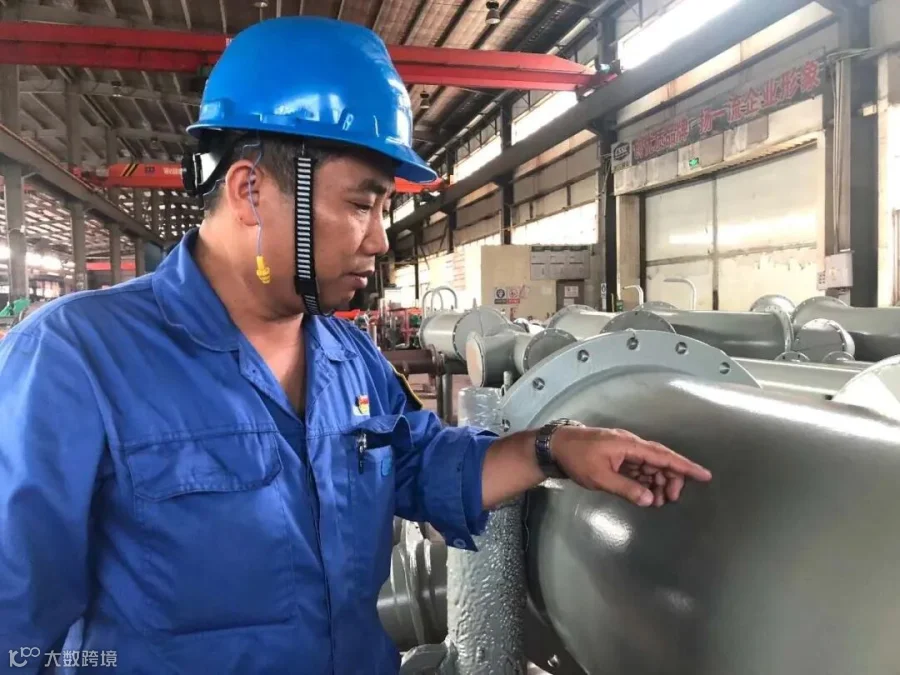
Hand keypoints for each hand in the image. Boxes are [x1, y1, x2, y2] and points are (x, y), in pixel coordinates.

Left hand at [550, 426, 710, 506]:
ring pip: (650, 466)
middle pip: (660, 461)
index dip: (685, 466)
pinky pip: (638, 468)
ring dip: (657, 482)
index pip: (663, 456)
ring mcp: (624, 451)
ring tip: (660, 500)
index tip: (704, 475)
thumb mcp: (600, 477)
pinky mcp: (617, 457)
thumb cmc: (576, 459)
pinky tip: (647, 494)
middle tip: (671, 499)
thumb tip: (650, 499)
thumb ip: (627, 489)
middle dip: (670, 479)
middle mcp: (630, 445)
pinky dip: (645, 481)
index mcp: (629, 445)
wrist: (554, 446)